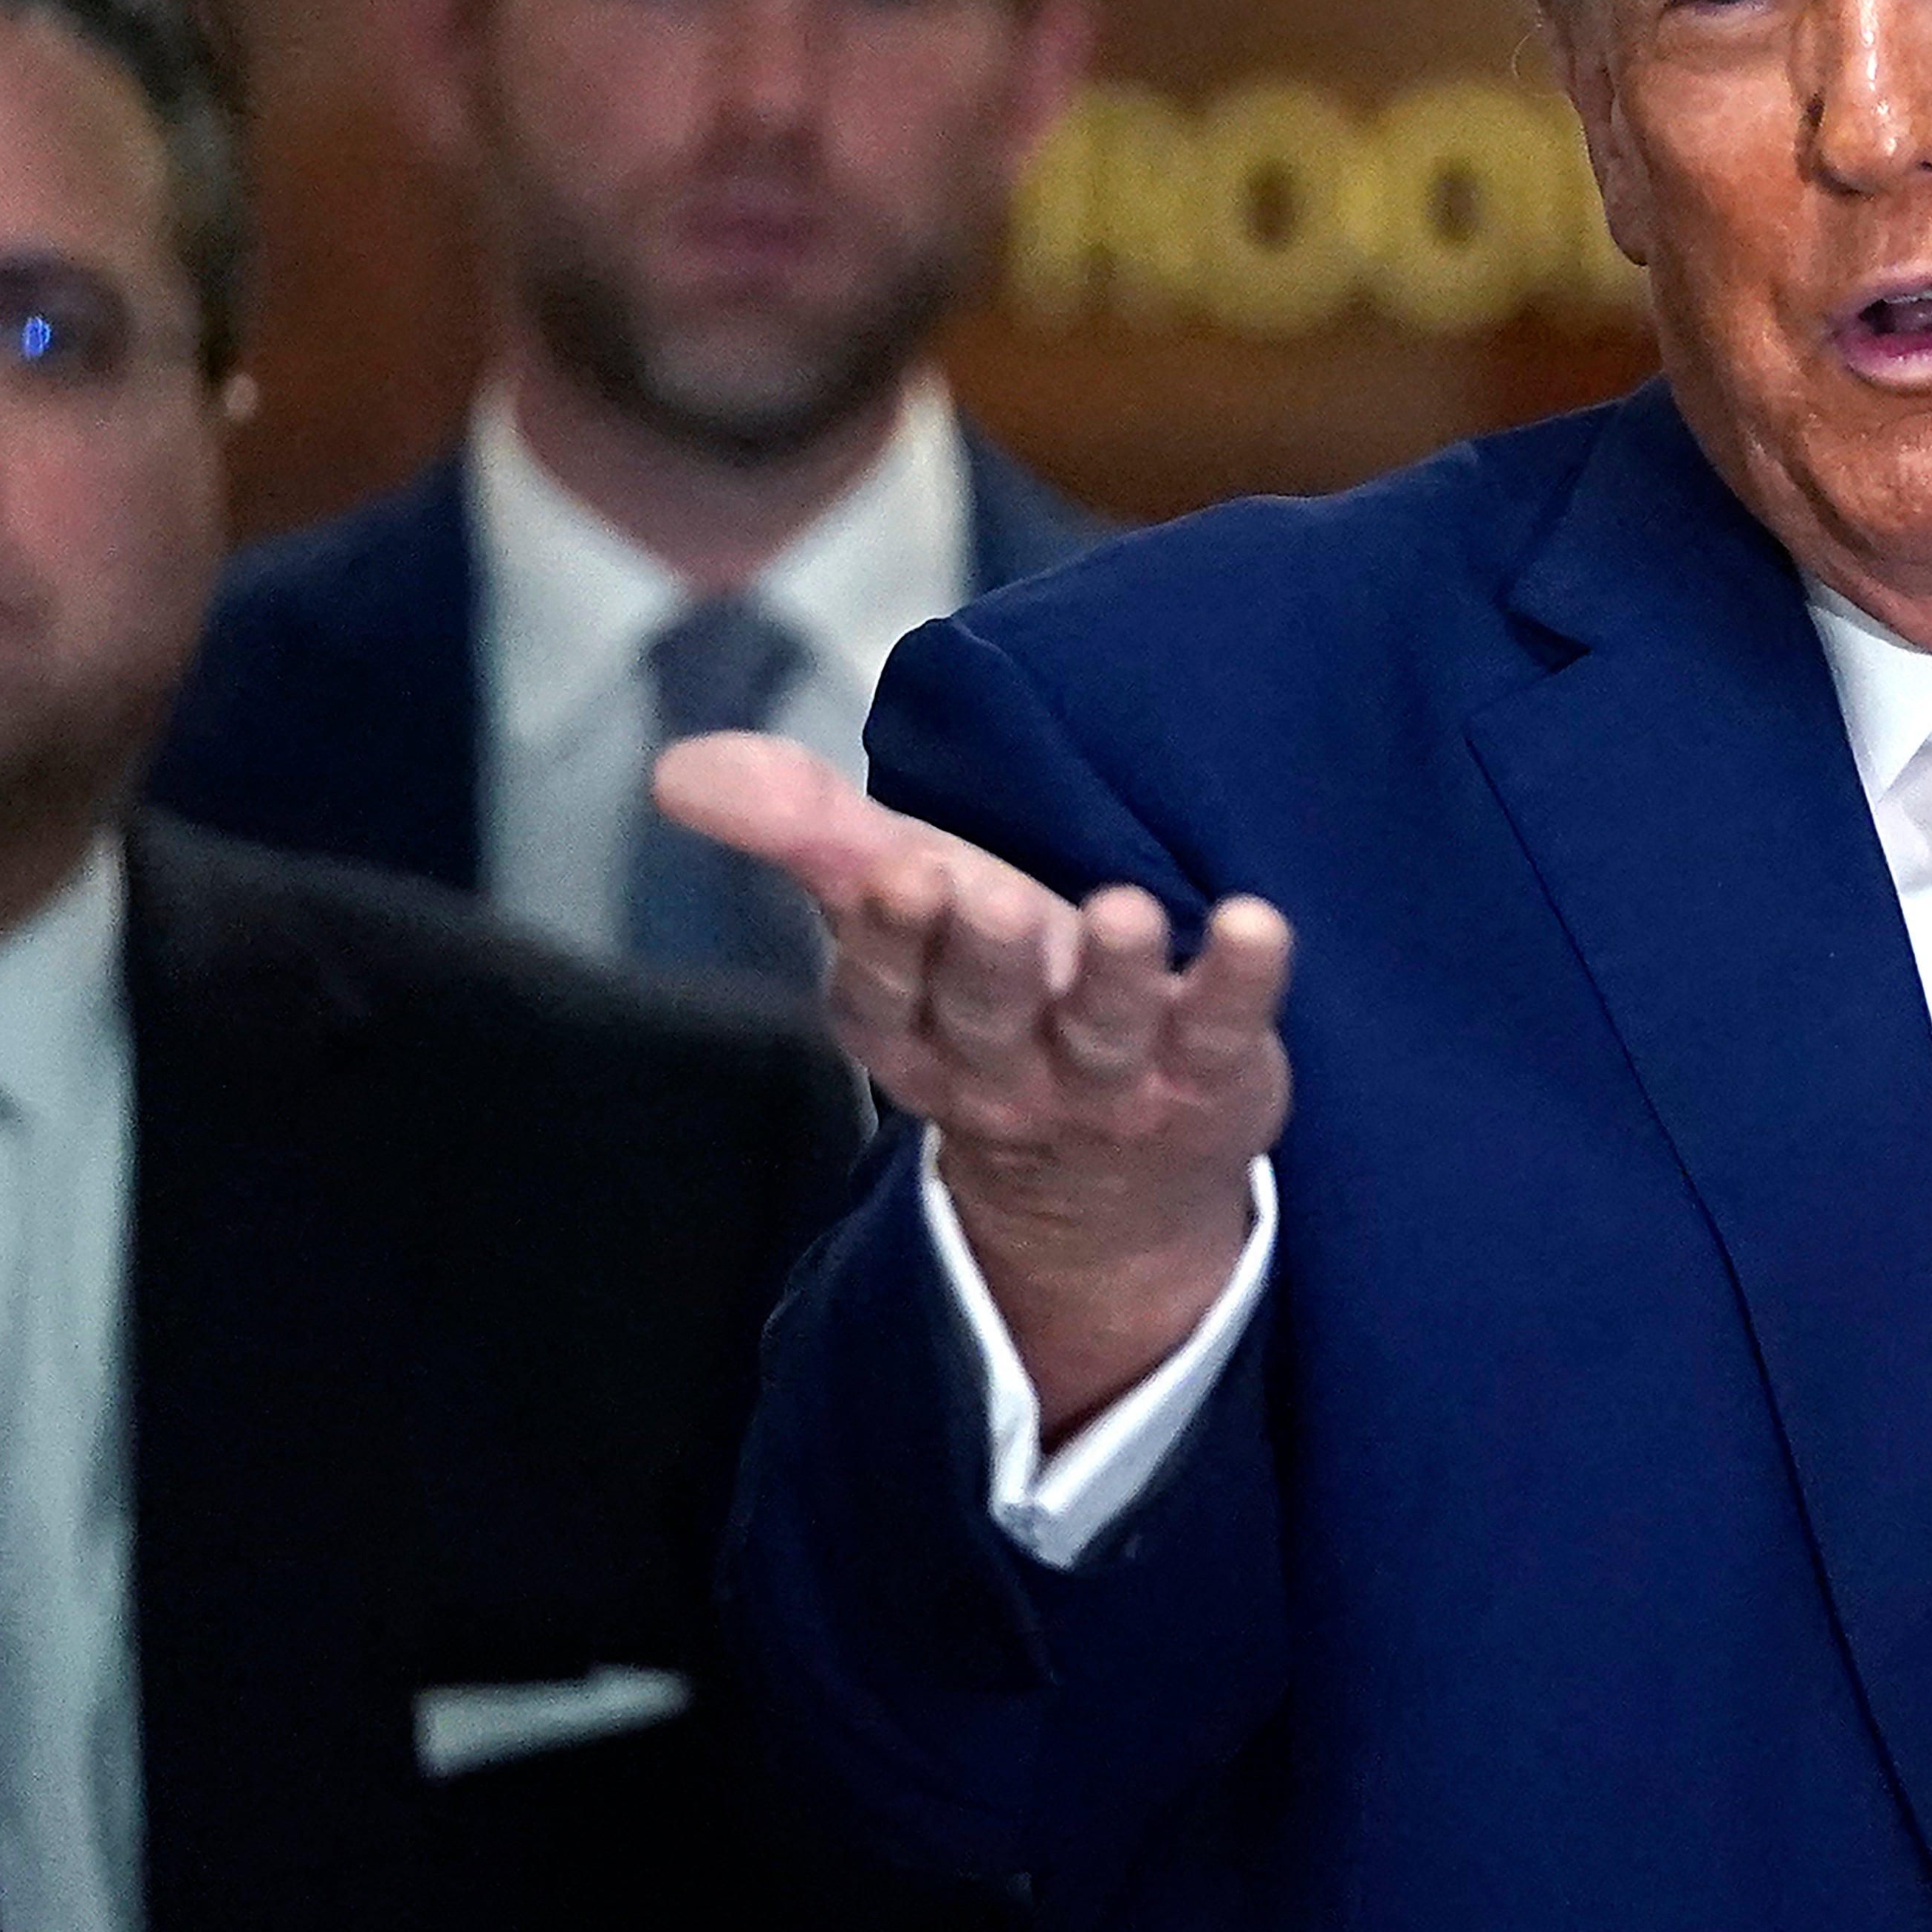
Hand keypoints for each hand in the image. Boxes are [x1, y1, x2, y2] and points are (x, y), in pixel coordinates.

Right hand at [653, 734, 1293, 1431]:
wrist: (1117, 1165)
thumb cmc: (998, 991)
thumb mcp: (904, 906)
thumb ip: (805, 831)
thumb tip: (675, 767)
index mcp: (915, 1033)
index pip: (884, 998)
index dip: (887, 939)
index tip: (895, 869)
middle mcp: (1005, 1070)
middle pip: (985, 1016)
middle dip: (984, 957)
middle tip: (988, 892)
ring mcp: (1110, 1083)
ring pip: (1101, 1034)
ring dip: (1110, 974)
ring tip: (1123, 912)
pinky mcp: (1208, 1081)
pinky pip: (1222, 1036)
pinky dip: (1238, 983)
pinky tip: (1256, 922)